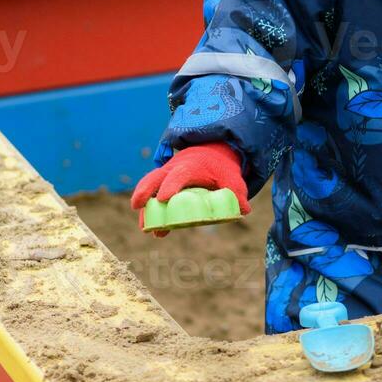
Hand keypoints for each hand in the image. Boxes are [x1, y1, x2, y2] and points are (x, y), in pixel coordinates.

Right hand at [131, 142, 249, 235]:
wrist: (212, 154)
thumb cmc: (221, 168)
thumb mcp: (233, 179)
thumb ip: (237, 193)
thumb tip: (244, 210)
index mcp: (191, 167)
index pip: (179, 175)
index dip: (171, 186)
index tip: (164, 199)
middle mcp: (174, 169)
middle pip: (154, 178)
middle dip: (145, 191)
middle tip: (137, 207)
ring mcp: (166, 175)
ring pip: (148, 185)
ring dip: (143, 203)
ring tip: (144, 226)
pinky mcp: (162, 182)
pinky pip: (150, 192)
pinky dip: (147, 208)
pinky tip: (150, 228)